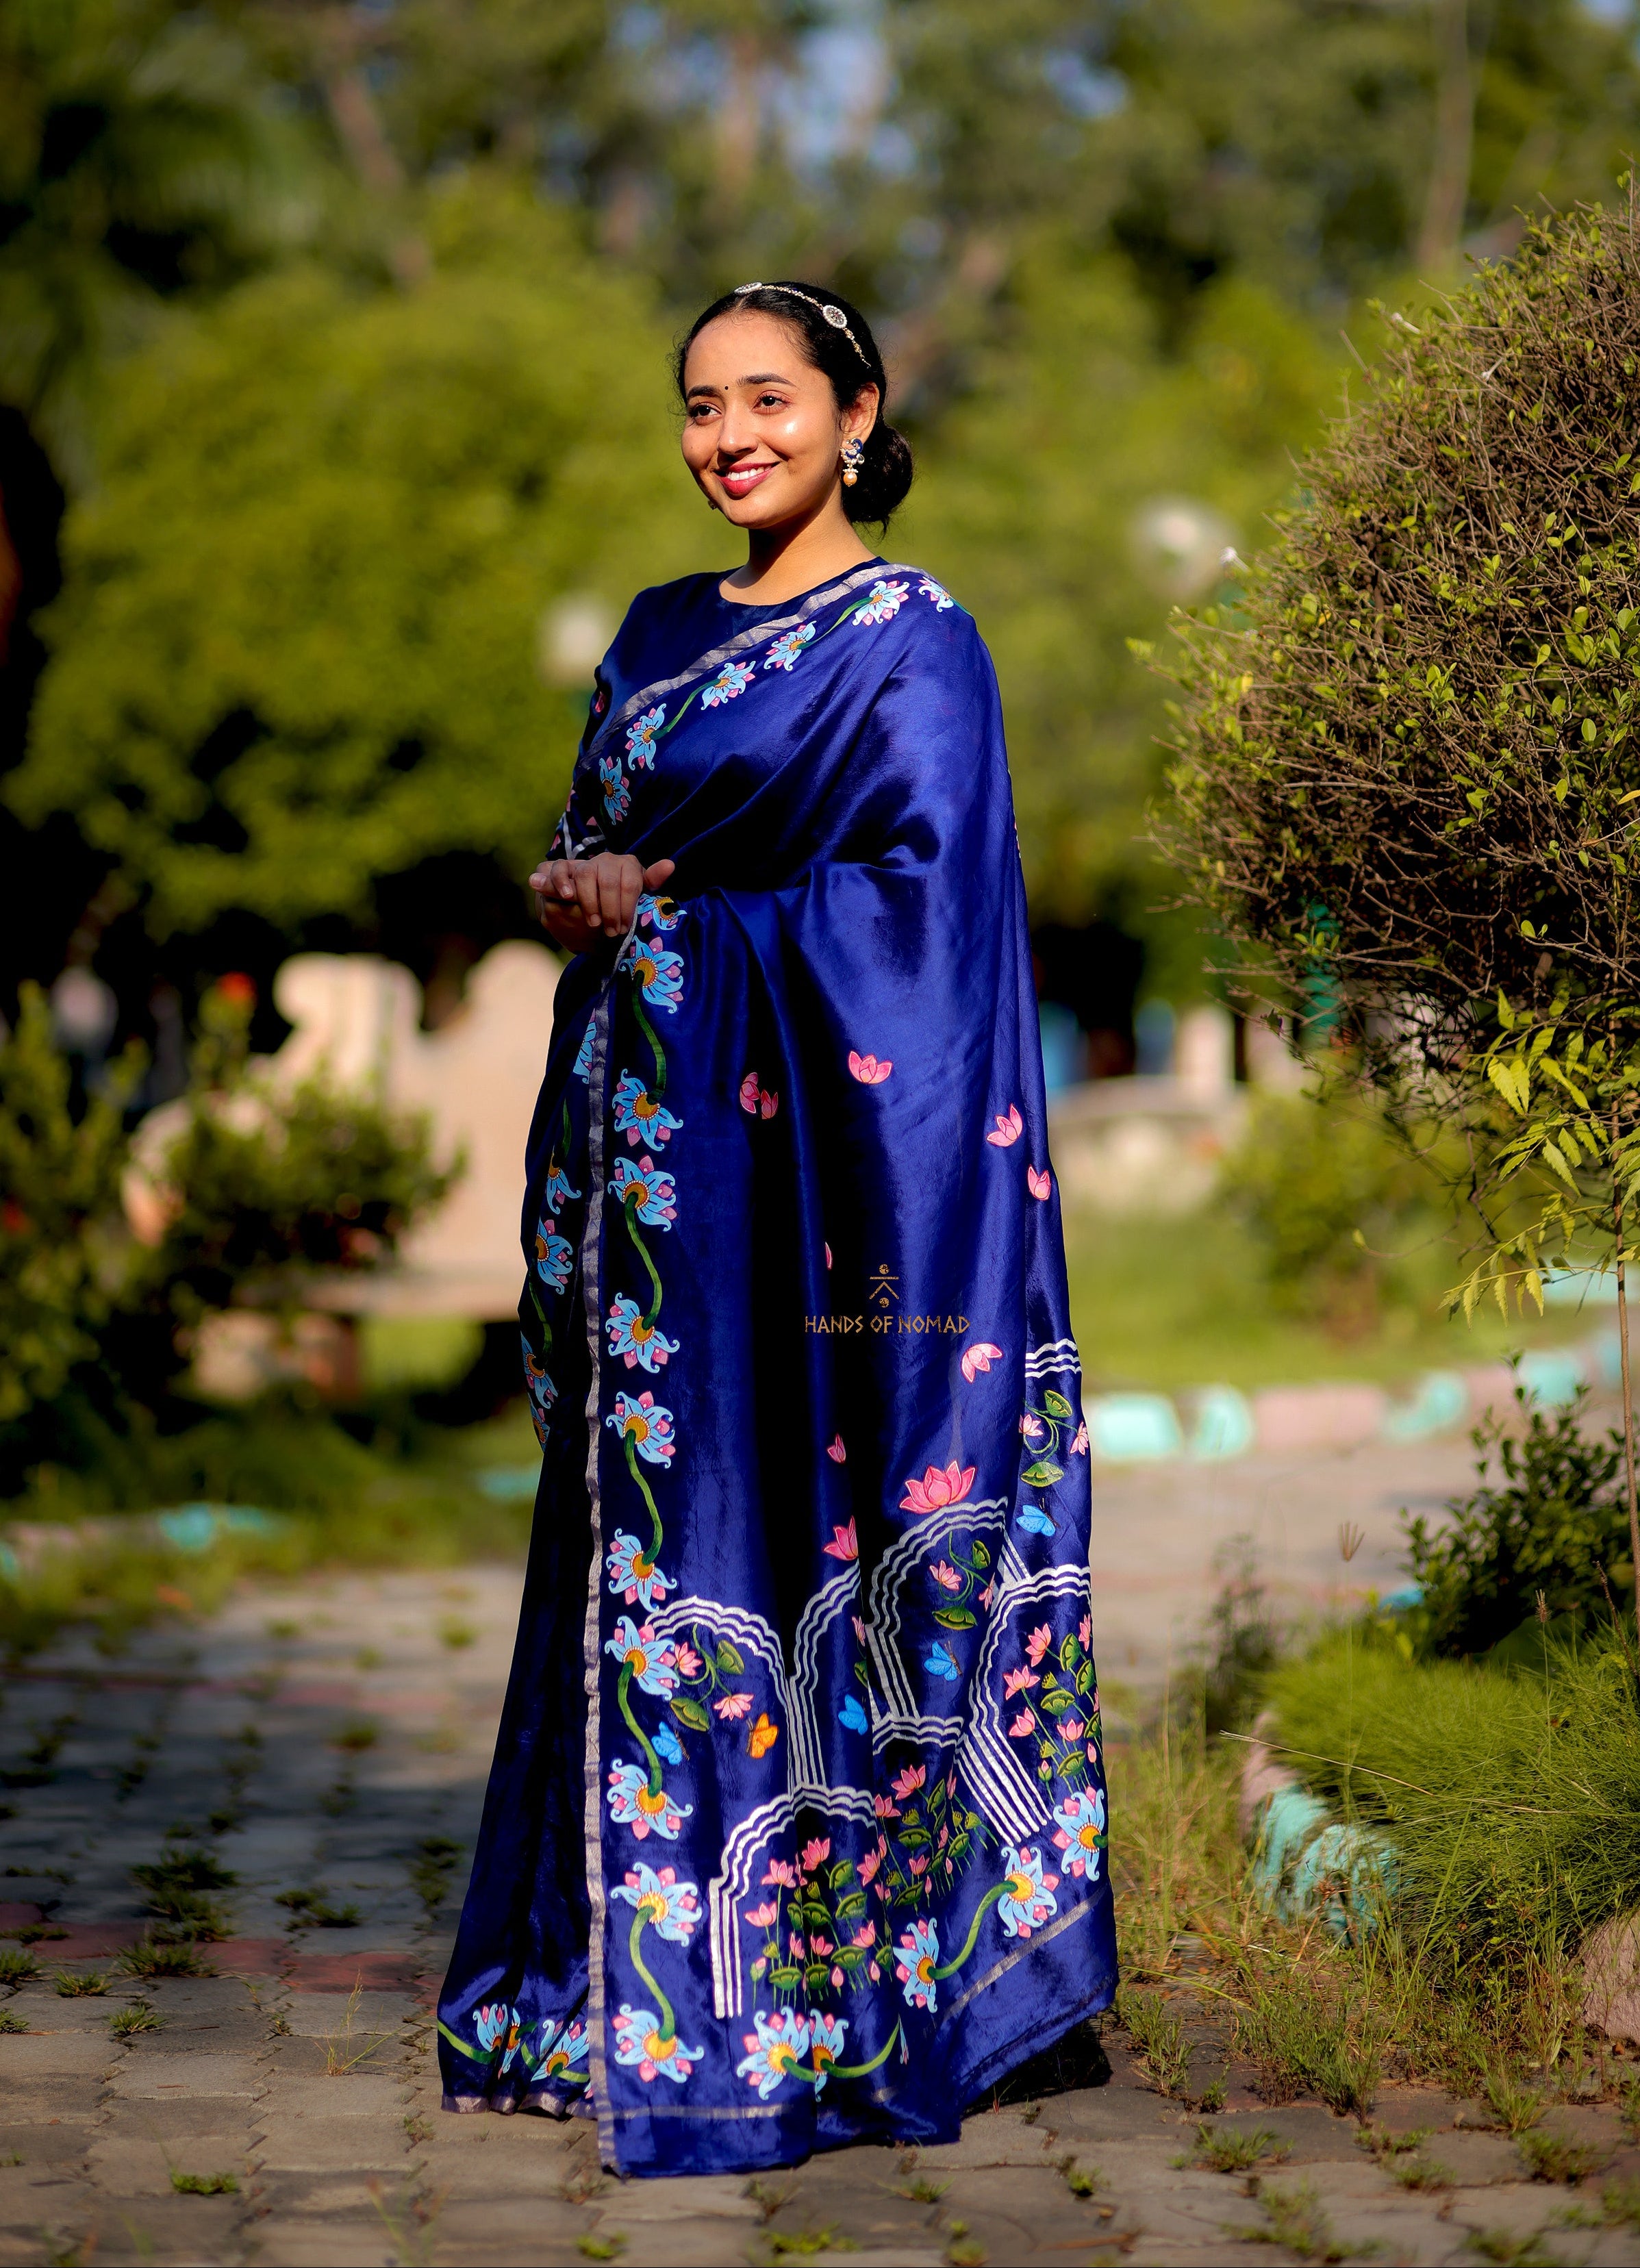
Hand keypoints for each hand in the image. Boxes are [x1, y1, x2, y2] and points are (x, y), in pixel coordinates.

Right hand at [529, 853, 675, 952]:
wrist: (591, 900)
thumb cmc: (621, 901)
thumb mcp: (639, 894)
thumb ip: (652, 881)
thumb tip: (670, 865)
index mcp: (628, 865)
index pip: (631, 883)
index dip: (627, 909)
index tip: (624, 928)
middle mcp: (607, 860)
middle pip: (609, 881)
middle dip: (610, 910)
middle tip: (611, 932)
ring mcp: (585, 863)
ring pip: (586, 874)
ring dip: (590, 901)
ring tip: (594, 923)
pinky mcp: (564, 867)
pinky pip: (560, 868)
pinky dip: (562, 882)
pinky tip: (568, 897)